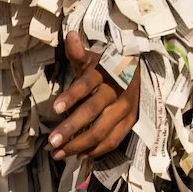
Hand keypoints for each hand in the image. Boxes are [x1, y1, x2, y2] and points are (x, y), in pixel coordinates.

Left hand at [48, 32, 139, 160]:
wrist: (140, 70)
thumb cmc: (108, 65)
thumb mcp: (93, 56)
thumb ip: (78, 51)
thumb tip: (69, 36)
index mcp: (106, 72)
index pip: (87, 84)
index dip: (72, 95)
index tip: (54, 107)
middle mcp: (117, 91)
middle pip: (93, 112)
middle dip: (71, 128)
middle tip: (51, 142)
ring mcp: (126, 108)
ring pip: (102, 131)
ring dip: (79, 145)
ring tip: (58, 153)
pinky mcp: (131, 121)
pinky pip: (113, 140)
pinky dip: (95, 150)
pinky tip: (78, 155)